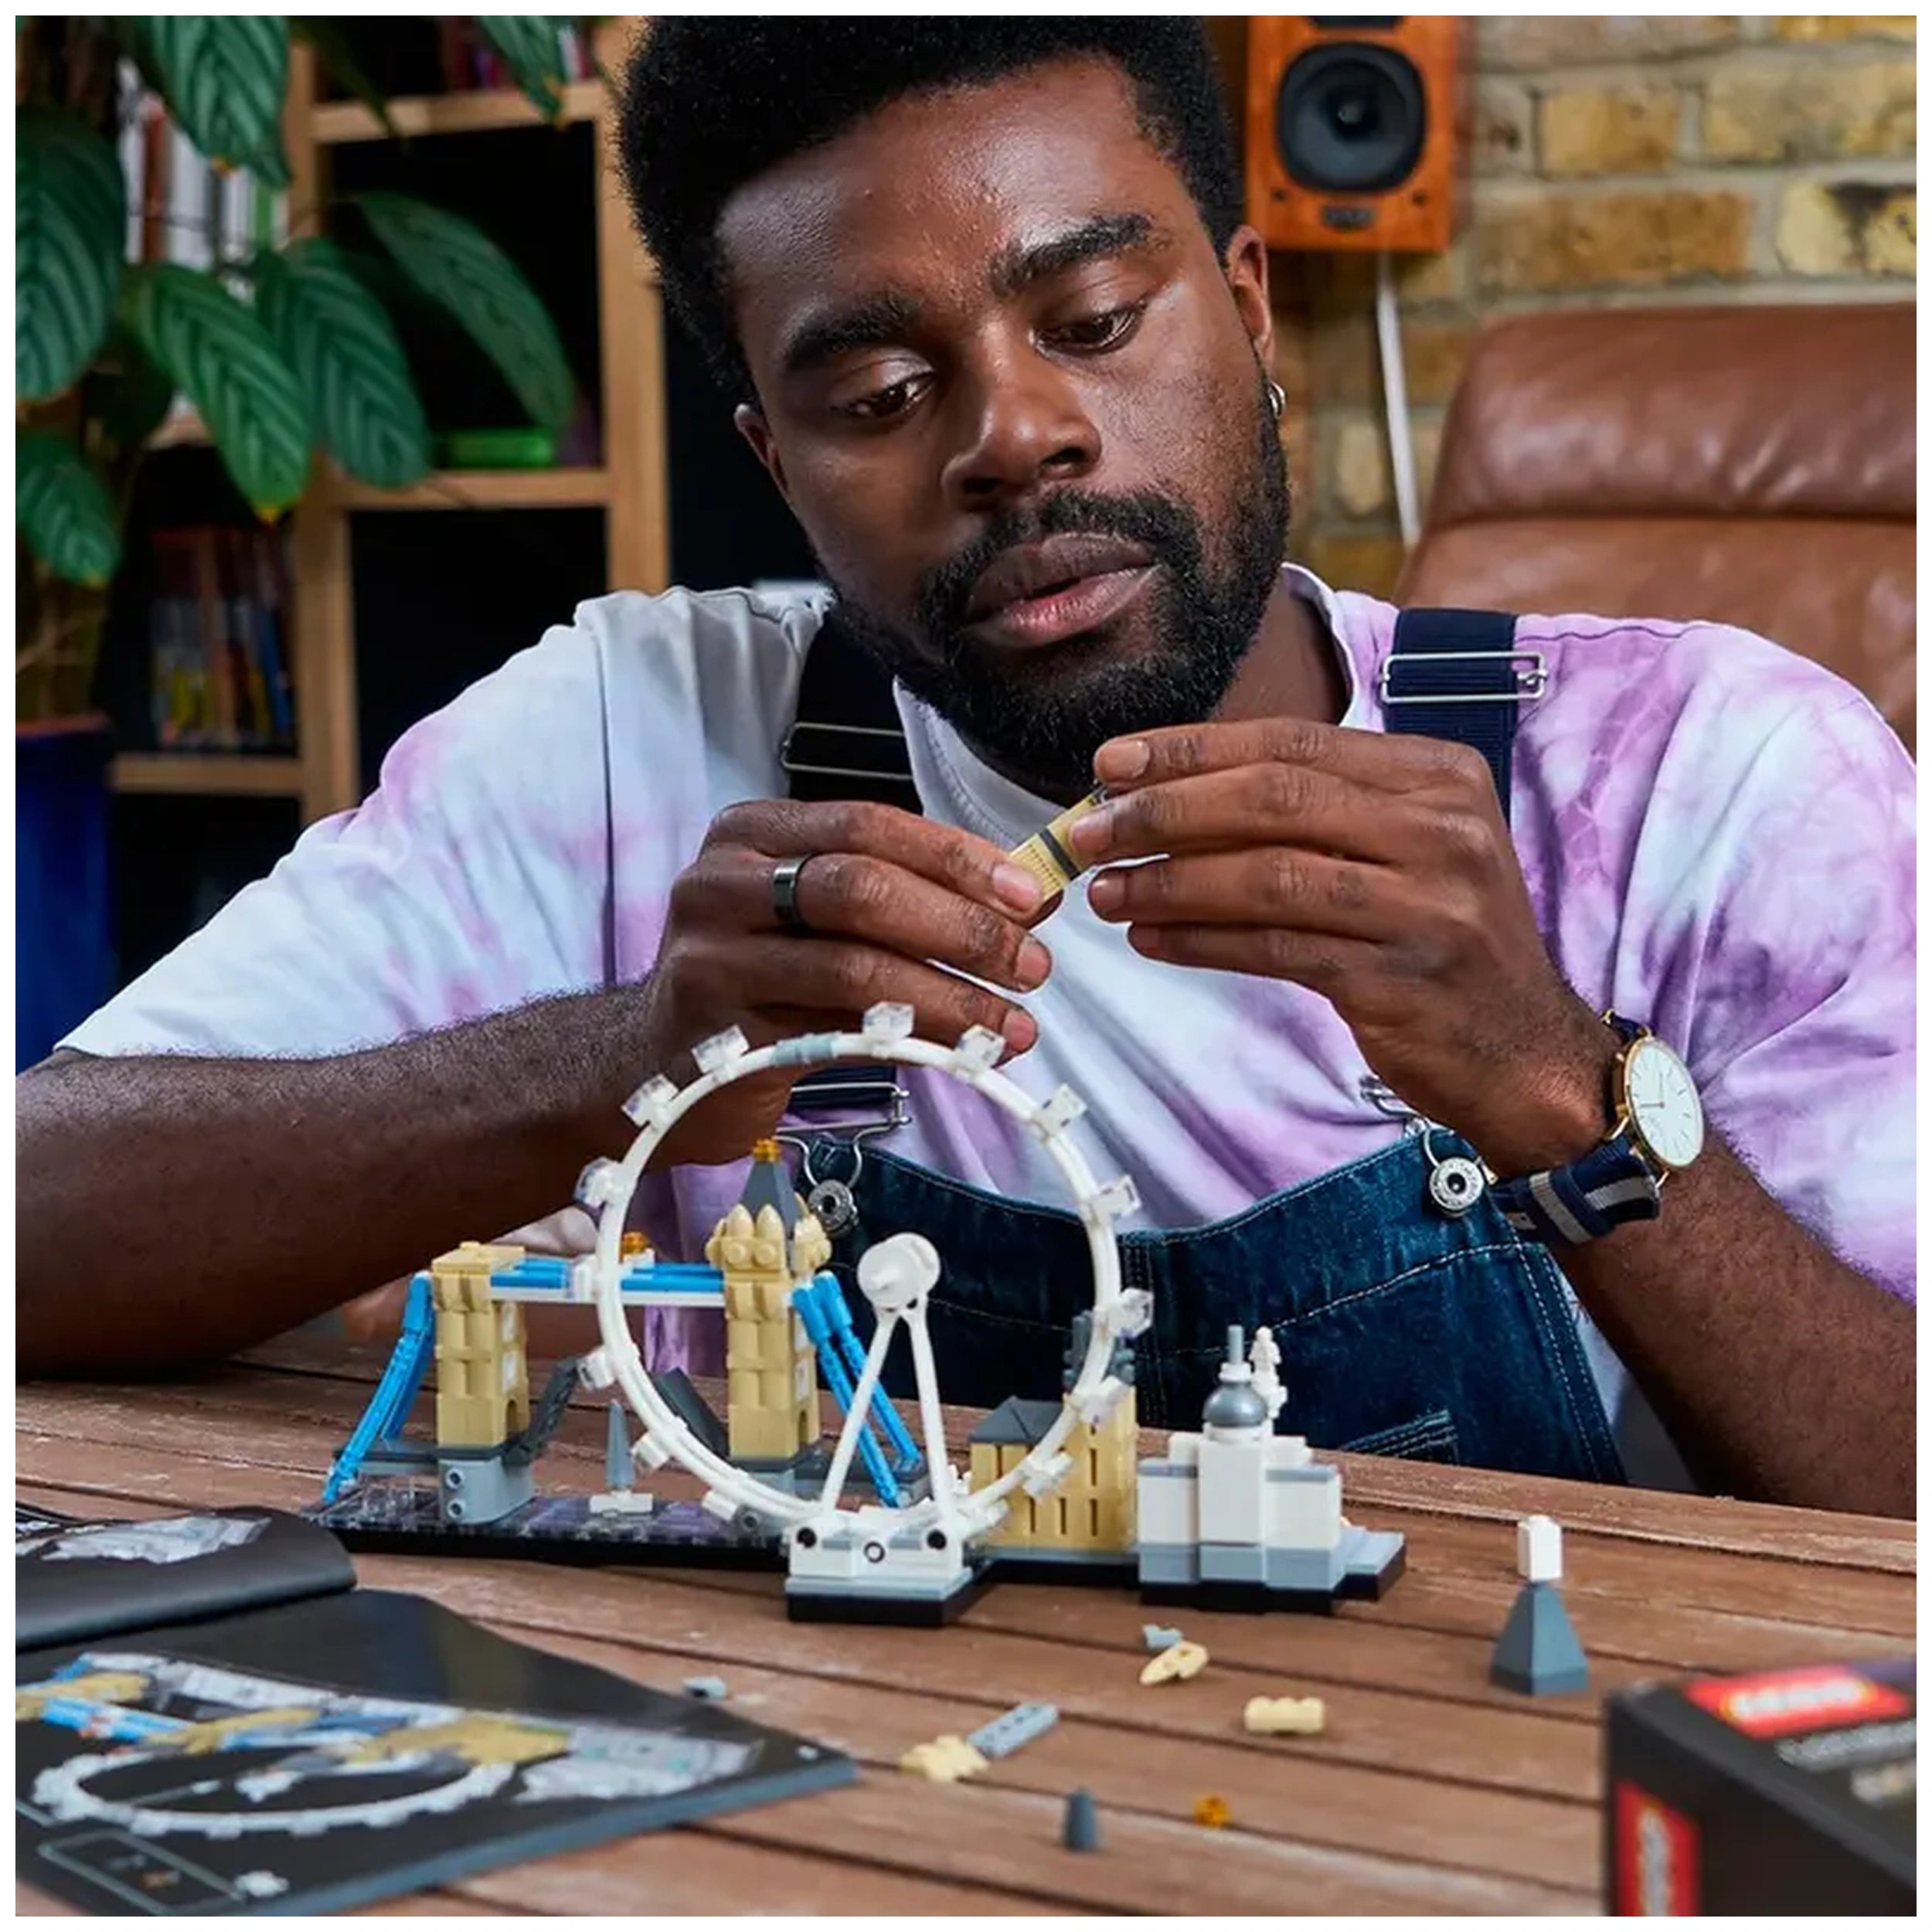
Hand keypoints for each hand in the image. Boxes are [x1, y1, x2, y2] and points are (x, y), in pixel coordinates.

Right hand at [636, 798, 1048, 1165]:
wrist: (650, 1062)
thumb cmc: (757, 979)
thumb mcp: (819, 920)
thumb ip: (909, 898)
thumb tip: (1030, 899)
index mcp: (753, 832)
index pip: (868, 824)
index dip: (957, 858)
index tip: (1032, 896)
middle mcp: (723, 882)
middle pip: (860, 887)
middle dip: (961, 927)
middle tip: (1033, 966)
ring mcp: (714, 958)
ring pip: (853, 967)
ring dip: (950, 997)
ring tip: (1014, 1027)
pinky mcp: (722, 1034)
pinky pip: (836, 1034)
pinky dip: (912, 1043)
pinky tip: (962, 1056)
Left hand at [1070, 719, 1619, 1175]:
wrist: (1525, 1051)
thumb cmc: (1442, 943)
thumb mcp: (1406, 850)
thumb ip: (1317, 812)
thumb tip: (1170, 794)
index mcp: (1439, 776)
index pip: (1293, 743)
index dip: (1191, 749)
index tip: (1110, 765)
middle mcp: (1442, 831)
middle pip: (1273, 799)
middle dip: (1165, 811)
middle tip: (1088, 830)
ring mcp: (1427, 906)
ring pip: (1267, 876)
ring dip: (1170, 883)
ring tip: (1106, 892)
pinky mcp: (1399, 980)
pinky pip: (1276, 950)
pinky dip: (1203, 941)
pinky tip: (1151, 940)